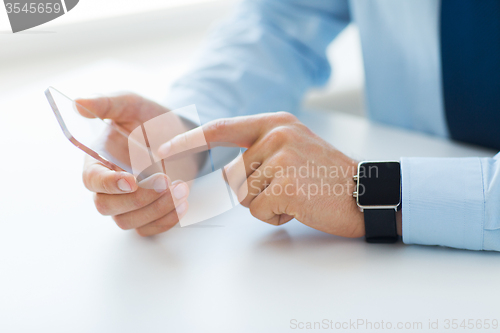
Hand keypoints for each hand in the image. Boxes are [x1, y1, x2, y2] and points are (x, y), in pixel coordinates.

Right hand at [77, 94, 194, 235]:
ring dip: (156, 209)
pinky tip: (183, 202)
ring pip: (128, 221)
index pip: (91, 179)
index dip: (107, 183)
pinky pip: (150, 229)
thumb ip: (106, 103)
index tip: (131, 180)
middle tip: (165, 180)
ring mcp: (129, 202)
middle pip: (107, 206)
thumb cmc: (151, 119)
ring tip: (182, 187)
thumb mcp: (131, 104)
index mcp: (99, 160)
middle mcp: (110, 185)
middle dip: (138, 198)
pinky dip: (167, 220)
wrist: (180, 134)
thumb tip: (78, 104)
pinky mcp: (149, 212)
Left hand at [159, 112, 365, 237]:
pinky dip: (276, 217)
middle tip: (289, 187)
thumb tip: (225, 173)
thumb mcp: (294, 148)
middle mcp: (277, 134)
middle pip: (232, 175)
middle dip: (254, 190)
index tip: (163, 148)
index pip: (222, 128)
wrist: (367, 193)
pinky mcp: (287, 185)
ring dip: (266, 204)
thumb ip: (260, 151)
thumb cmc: (327, 176)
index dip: (189, 139)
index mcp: (276, 123)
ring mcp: (282, 158)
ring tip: (298, 195)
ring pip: (244, 195)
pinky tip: (301, 207)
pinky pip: (258, 210)